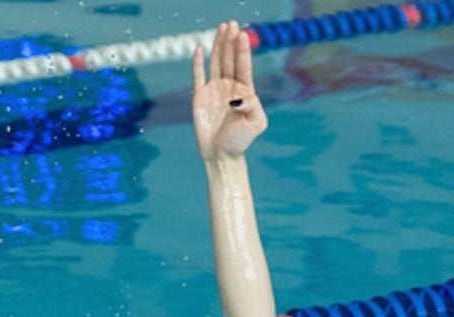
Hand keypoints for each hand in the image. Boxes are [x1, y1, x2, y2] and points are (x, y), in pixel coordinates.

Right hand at [192, 21, 267, 161]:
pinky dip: (198, 62)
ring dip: (218, 45)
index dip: (242, 49)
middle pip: (230, 58)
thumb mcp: (255, 124)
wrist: (221, 155)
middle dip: (230, 41)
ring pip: (216, 62)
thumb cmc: (240, 141)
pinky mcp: (200, 96)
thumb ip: (254, 106)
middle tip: (230, 24)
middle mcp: (230, 87)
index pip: (243, 65)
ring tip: (221, 27)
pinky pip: (198, 75)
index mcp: (244, 91)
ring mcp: (214, 90)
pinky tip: (199, 48)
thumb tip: (242, 95)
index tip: (241, 34)